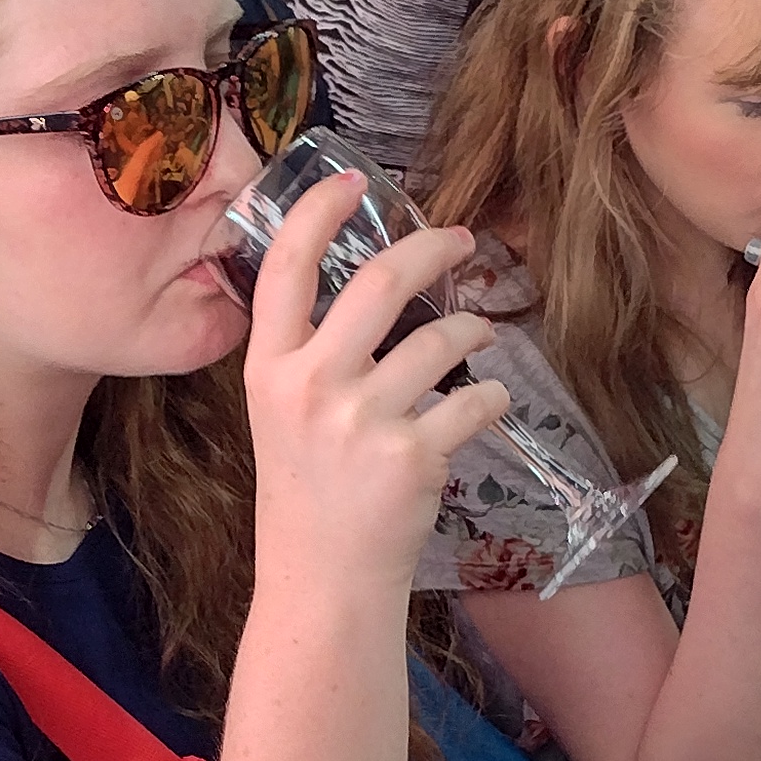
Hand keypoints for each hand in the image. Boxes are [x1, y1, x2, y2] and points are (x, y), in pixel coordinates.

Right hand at [240, 174, 509, 583]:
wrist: (323, 580)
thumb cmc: (307, 491)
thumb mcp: (280, 412)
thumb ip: (309, 351)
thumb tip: (371, 283)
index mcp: (269, 368)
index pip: (286, 268)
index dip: (321, 213)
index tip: (356, 180)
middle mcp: (310, 386)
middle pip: (380, 283)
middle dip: (432, 248)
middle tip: (463, 240)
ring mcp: (361, 421)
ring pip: (441, 339)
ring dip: (474, 327)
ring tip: (481, 331)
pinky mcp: (412, 456)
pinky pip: (473, 400)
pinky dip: (492, 397)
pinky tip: (487, 403)